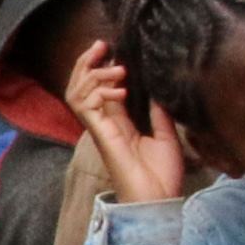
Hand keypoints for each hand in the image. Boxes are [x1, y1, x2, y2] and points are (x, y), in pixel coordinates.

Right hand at [65, 41, 189, 207]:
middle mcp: (105, 123)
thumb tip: (157, 89)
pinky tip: (120, 89)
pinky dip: (98, 91)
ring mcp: (100, 128)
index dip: (102, 66)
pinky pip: (86, 107)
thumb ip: (159, 112)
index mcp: (119, 123)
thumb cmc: (163, 175)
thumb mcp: (167, 135)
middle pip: (81, 86)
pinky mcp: (101, 135)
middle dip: (87, 63)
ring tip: (117, 67)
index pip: (102, 88)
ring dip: (93, 74)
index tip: (113, 49)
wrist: (159, 200)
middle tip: (102, 45)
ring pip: (77, 93)